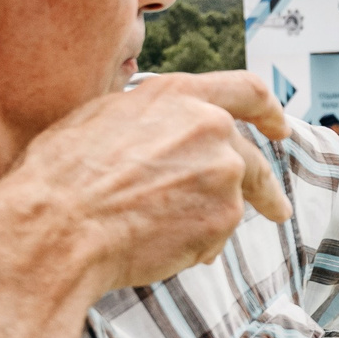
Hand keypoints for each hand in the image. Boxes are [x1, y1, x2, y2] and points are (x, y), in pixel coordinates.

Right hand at [0, 71, 291, 293]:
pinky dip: (193, 244)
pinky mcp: (222, 219)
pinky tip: (153, 246)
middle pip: (254, 161)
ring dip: (206, 220)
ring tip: (158, 234)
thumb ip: (152, 119)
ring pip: (231, 202)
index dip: (270, 111)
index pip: (247, 91)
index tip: (281, 129)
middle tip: (277, 209)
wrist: (57, 226)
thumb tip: (164, 131)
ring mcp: (222, 175)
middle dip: (267, 190)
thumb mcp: (103, 117)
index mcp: (180, 95)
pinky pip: (216, 235)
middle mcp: (211, 128)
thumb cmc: (62, 174)